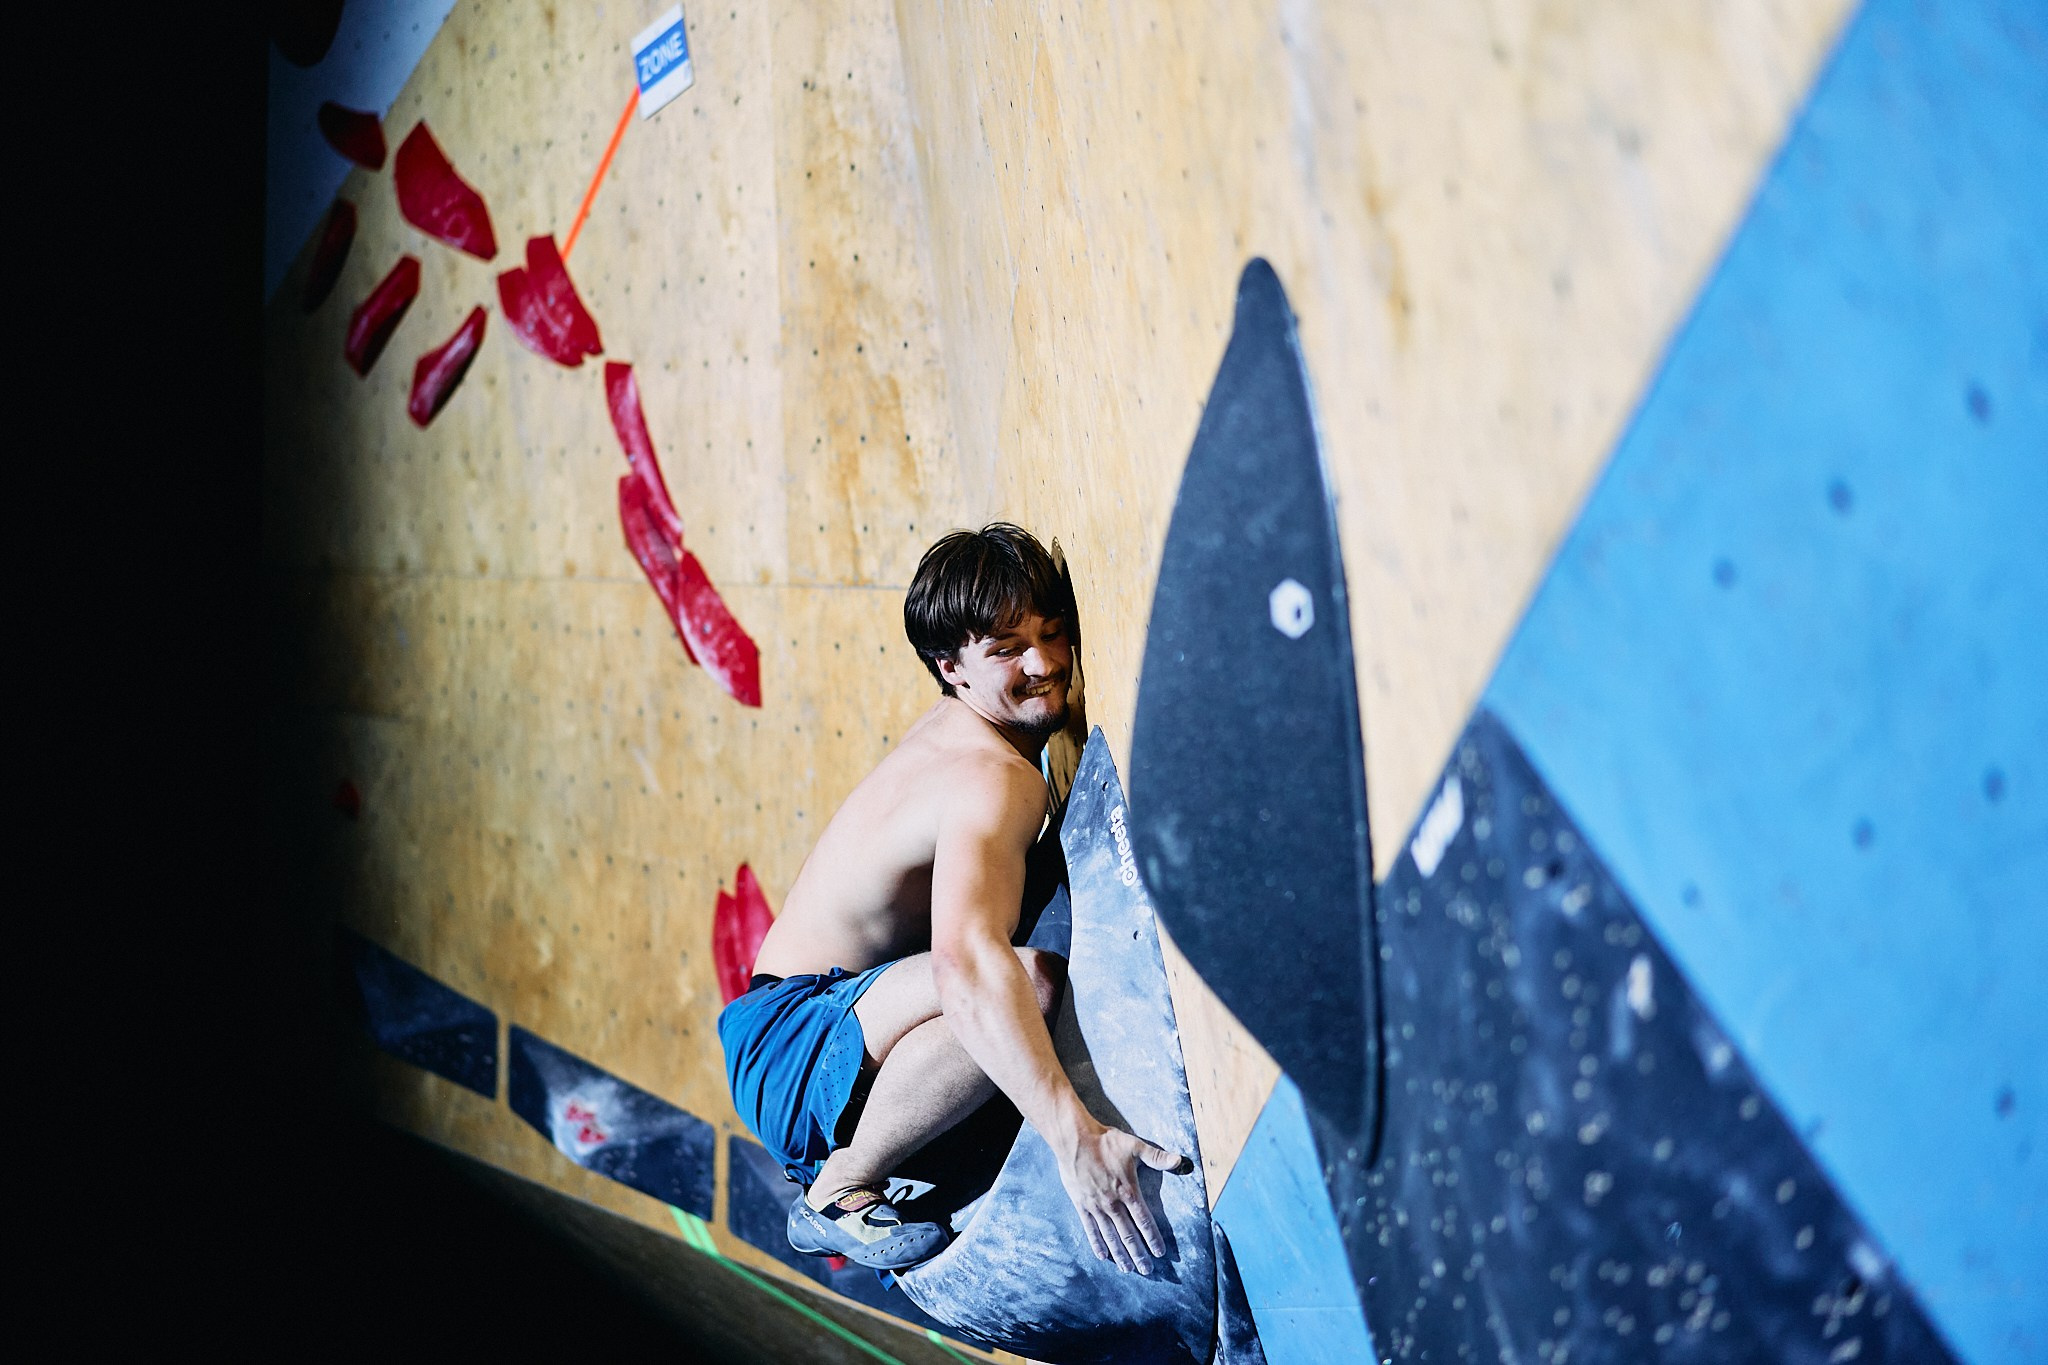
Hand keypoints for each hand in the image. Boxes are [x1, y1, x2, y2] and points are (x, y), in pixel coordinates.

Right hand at [1056, 1122, 1190, 1273]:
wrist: (1074, 1139)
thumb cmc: (1105, 1142)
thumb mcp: (1134, 1145)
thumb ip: (1157, 1157)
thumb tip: (1180, 1161)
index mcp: (1128, 1191)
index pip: (1144, 1220)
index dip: (1153, 1238)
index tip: (1159, 1253)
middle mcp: (1113, 1203)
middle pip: (1128, 1234)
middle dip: (1139, 1254)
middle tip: (1146, 1270)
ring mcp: (1096, 1206)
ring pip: (1110, 1236)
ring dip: (1120, 1254)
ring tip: (1128, 1268)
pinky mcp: (1081, 1205)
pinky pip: (1090, 1229)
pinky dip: (1097, 1243)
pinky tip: (1103, 1256)